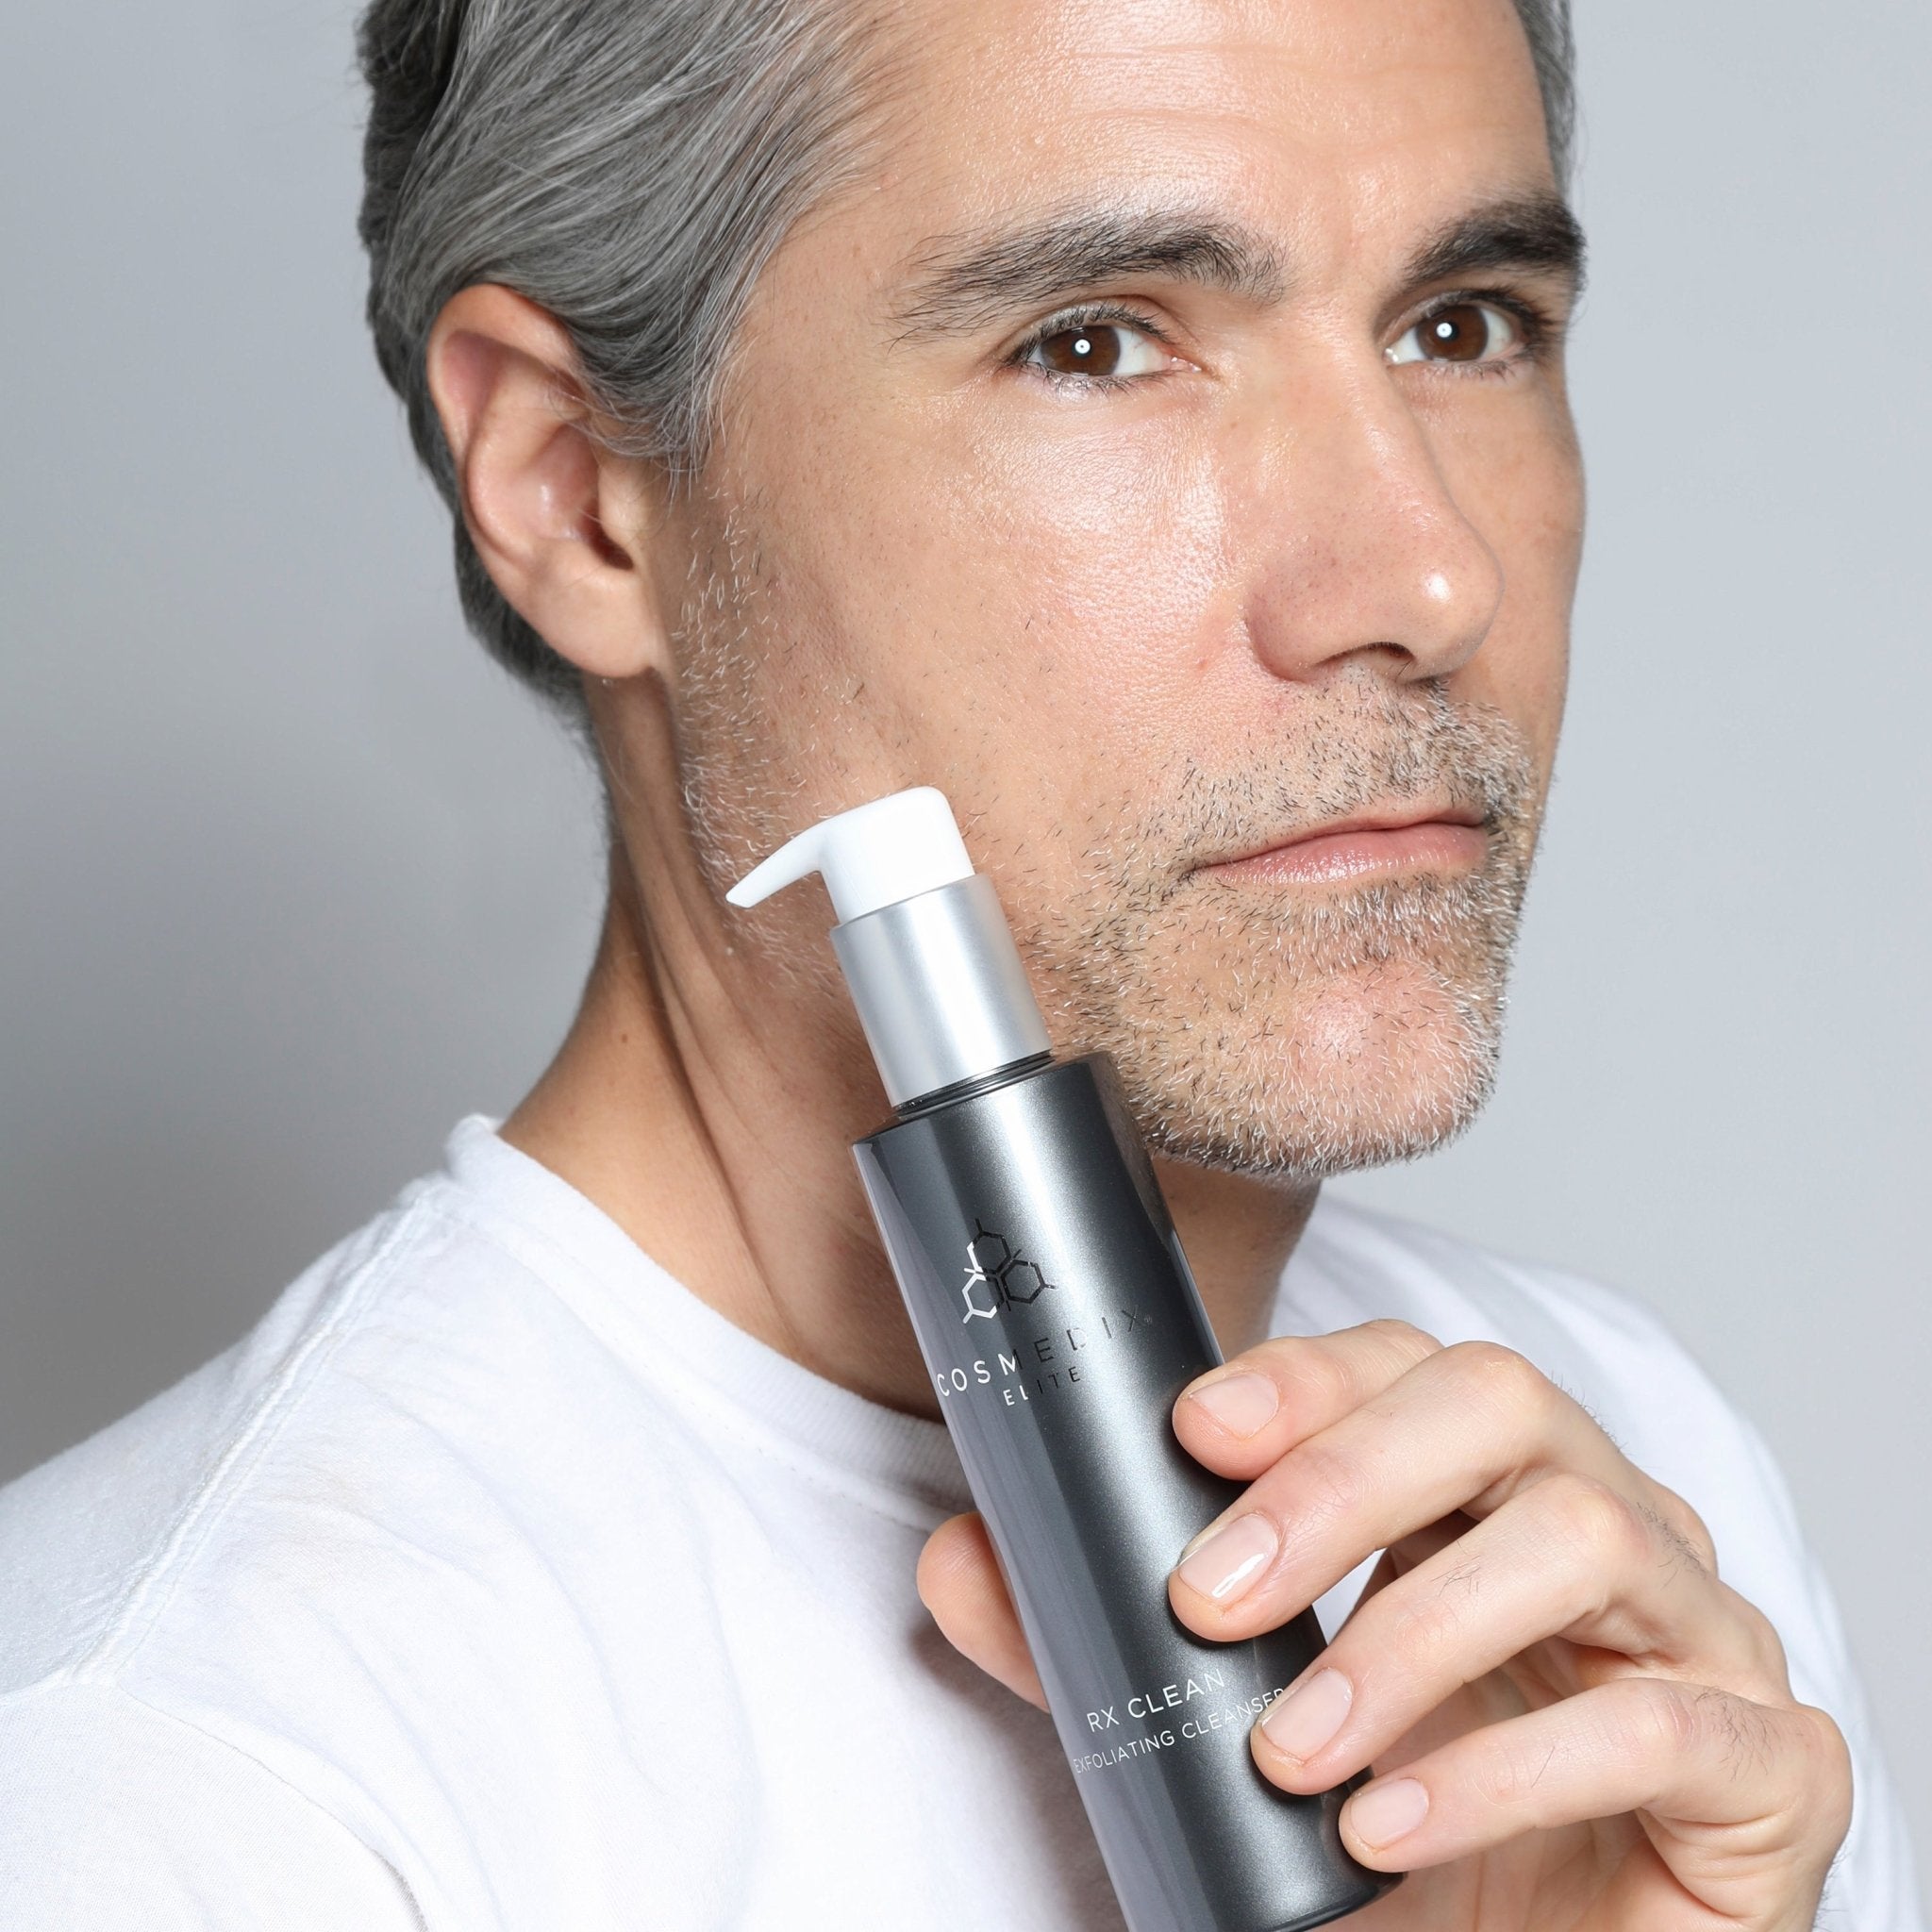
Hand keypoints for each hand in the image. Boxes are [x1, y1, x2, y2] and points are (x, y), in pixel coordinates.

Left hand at [916, 1321, 1851, 1930]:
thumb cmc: (1403, 1831)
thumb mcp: (1235, 1724)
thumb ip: (1101, 1644)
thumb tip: (959, 1560)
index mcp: (1486, 1486)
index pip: (1408, 1364)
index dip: (1305, 1377)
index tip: (1193, 1429)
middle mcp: (1605, 1520)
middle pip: (1500, 1402)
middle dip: (1344, 1477)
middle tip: (1216, 1589)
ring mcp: (1701, 1629)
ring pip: (1584, 1539)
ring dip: (1411, 1636)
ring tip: (1295, 1748)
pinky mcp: (1770, 1763)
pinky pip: (1661, 1725)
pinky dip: (1507, 1769)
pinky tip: (1394, 1826)